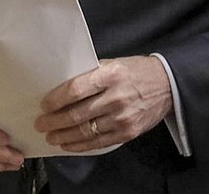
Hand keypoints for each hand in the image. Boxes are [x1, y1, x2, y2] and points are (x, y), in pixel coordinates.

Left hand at [34, 56, 172, 152]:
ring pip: (86, 131)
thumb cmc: (135, 71)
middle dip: (55, 121)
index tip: (44, 105)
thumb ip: (91, 74)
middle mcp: (115, 97)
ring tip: (51, 136)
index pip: (76, 89)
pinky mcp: (128, 132)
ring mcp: (122, 117)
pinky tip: (69, 144)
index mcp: (109, 75)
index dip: (56, 99)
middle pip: (78, 114)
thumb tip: (63, 87)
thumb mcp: (113, 63)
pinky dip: (80, 146)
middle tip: (41, 123)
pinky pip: (99, 143)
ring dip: (64, 136)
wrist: (167, 84)